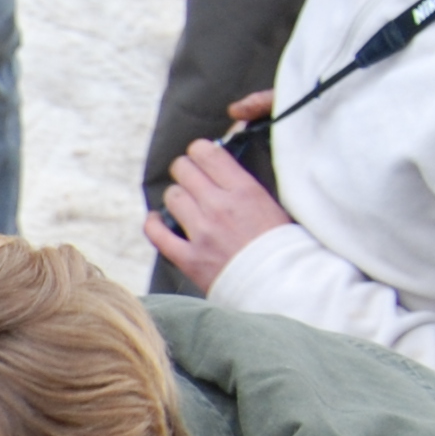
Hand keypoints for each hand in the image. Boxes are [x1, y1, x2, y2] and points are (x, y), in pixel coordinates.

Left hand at [144, 116, 296, 287]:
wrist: (281, 285)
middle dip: (186, 170)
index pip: (207, 153)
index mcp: (244, 191)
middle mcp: (219, 207)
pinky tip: (158, 219)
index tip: (202, 156)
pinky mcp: (189, 258)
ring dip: (177, 196)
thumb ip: (245, 184)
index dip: (200, 150)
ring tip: (185, 203)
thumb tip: (224, 163)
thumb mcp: (271, 204)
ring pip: (172, 196)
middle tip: (192, 178)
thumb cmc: (281, 245)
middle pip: (183, 169)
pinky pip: (156, 234)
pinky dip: (153, 223)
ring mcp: (201, 233)